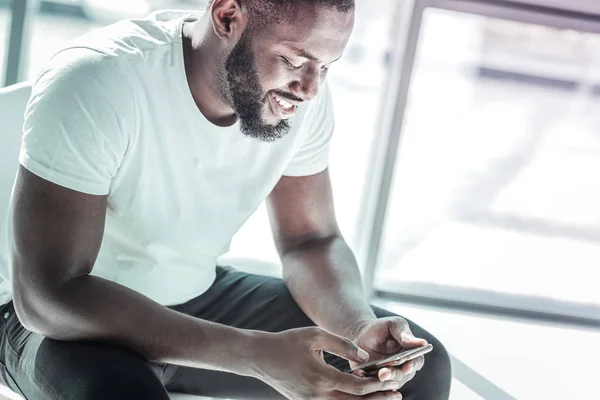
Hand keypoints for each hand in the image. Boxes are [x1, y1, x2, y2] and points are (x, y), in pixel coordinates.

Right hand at [252, 327, 405, 398]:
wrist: (260, 357)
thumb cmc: (288, 342)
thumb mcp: (316, 335)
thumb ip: (343, 345)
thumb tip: (365, 357)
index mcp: (321, 377)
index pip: (357, 387)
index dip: (377, 385)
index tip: (392, 380)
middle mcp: (317, 395)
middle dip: (378, 399)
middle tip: (398, 394)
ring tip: (385, 398)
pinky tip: (360, 398)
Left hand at [352, 317, 427, 391]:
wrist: (361, 336)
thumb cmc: (380, 328)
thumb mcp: (392, 325)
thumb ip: (405, 334)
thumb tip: (423, 343)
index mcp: (411, 353)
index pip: (417, 362)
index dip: (412, 365)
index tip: (406, 367)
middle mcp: (404, 367)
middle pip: (403, 375)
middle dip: (394, 375)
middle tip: (383, 373)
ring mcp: (391, 376)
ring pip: (391, 383)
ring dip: (382, 381)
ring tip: (373, 374)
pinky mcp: (377, 382)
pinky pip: (376, 387)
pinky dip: (370, 383)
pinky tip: (362, 375)